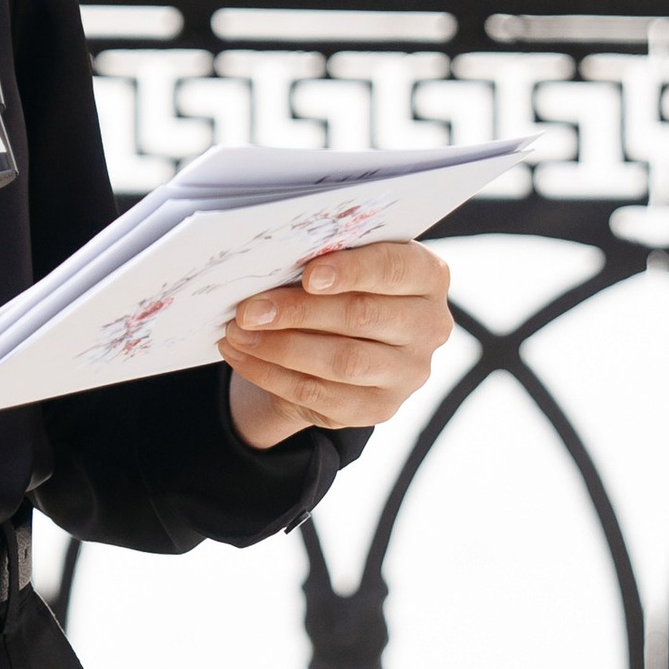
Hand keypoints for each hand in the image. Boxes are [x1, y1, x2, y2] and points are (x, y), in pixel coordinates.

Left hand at [219, 240, 453, 452]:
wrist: (342, 342)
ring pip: (341, 361)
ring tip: (238, 332)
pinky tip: (242, 356)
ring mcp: (409, 372)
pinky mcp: (380, 408)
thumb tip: (271, 264)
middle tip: (248, 309)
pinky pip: (320, 394)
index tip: (307, 275)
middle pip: (362, 316)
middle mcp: (429, 326)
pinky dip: (272, 375)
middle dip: (298, 312)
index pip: (394, 269)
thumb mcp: (343, 265)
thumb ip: (324, 260)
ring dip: (279, 347)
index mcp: (429, 277)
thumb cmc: (341, 286)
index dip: (352, 271)